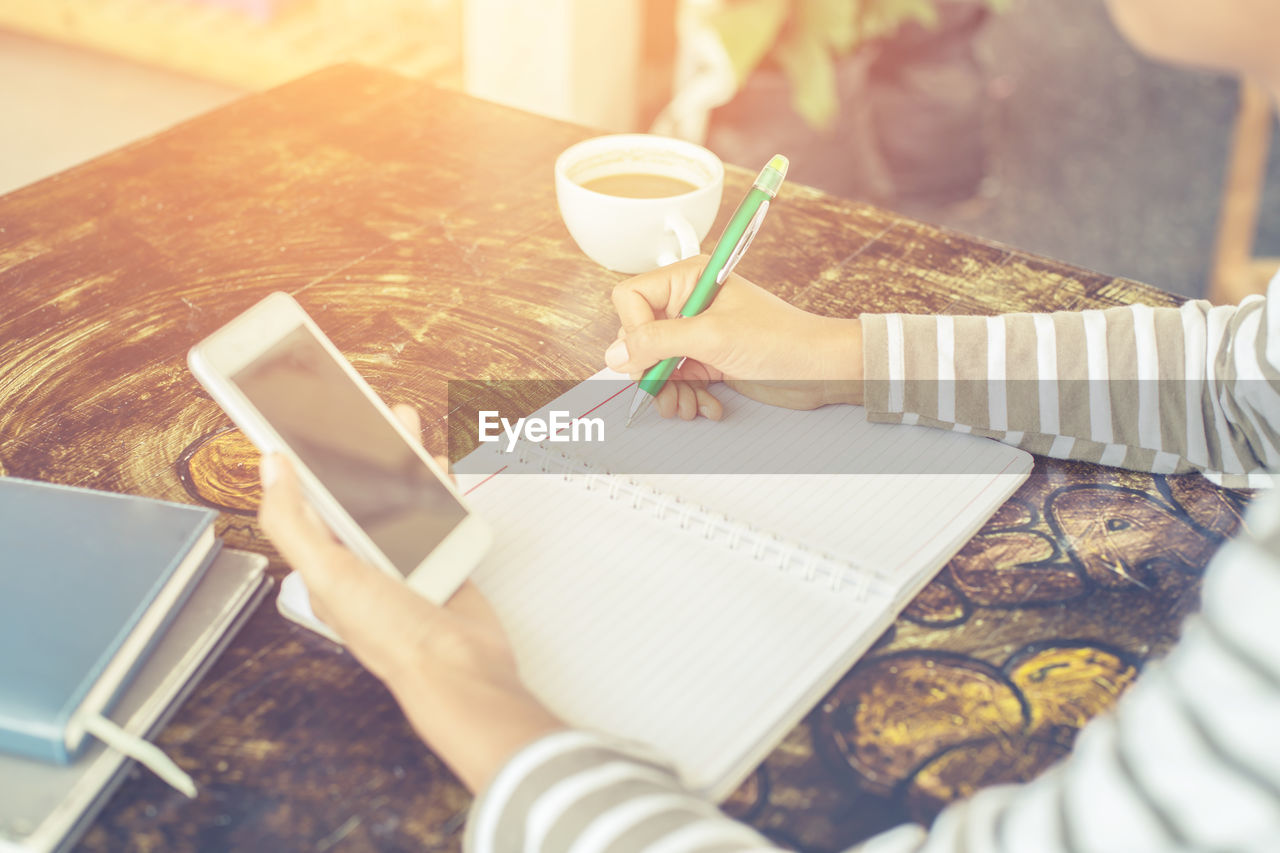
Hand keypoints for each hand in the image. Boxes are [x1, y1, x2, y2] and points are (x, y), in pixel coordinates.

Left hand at [257, 405, 562, 792]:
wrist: (463, 669)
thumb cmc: (395, 635)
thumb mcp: (330, 573)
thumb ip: (294, 521)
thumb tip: (271, 467)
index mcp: (326, 562)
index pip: (306, 498)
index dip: (301, 457)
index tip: (298, 418)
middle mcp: (361, 559)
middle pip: (356, 489)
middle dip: (358, 448)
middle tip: (364, 411)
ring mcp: (403, 558)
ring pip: (398, 496)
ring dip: (400, 460)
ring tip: (403, 427)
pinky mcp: (441, 558)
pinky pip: (435, 512)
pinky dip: (437, 487)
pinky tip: (438, 471)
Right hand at [605, 256, 863, 418]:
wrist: (820, 368)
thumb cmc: (781, 339)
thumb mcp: (712, 336)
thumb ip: (658, 341)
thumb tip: (615, 353)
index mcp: (688, 279)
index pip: (631, 298)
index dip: (633, 330)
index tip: (645, 357)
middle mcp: (688, 303)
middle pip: (638, 336)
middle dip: (649, 370)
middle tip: (662, 389)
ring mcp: (697, 334)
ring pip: (655, 364)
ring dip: (667, 391)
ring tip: (686, 406)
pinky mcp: (707, 360)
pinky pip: (677, 380)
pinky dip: (686, 397)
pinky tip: (705, 405)